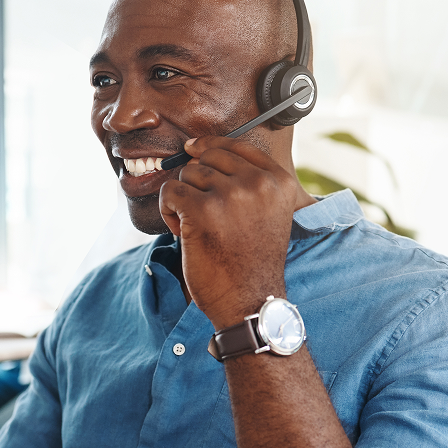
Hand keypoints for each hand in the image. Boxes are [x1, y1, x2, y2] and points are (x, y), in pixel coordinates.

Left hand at [159, 136, 303, 328]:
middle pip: (208, 157)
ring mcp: (230, 195)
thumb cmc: (252, 262)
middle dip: (196, 180)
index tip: (193, 149)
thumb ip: (251, 183)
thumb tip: (201, 150)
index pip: (236, 146)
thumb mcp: (268, 213)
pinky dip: (167, 211)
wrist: (248, 301)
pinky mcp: (202, 209)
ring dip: (182, 198)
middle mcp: (258, 184)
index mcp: (279, 182)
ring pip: (187, 174)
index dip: (209, 146)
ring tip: (193, 225)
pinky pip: (170, 191)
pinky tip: (180, 231)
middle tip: (200, 211)